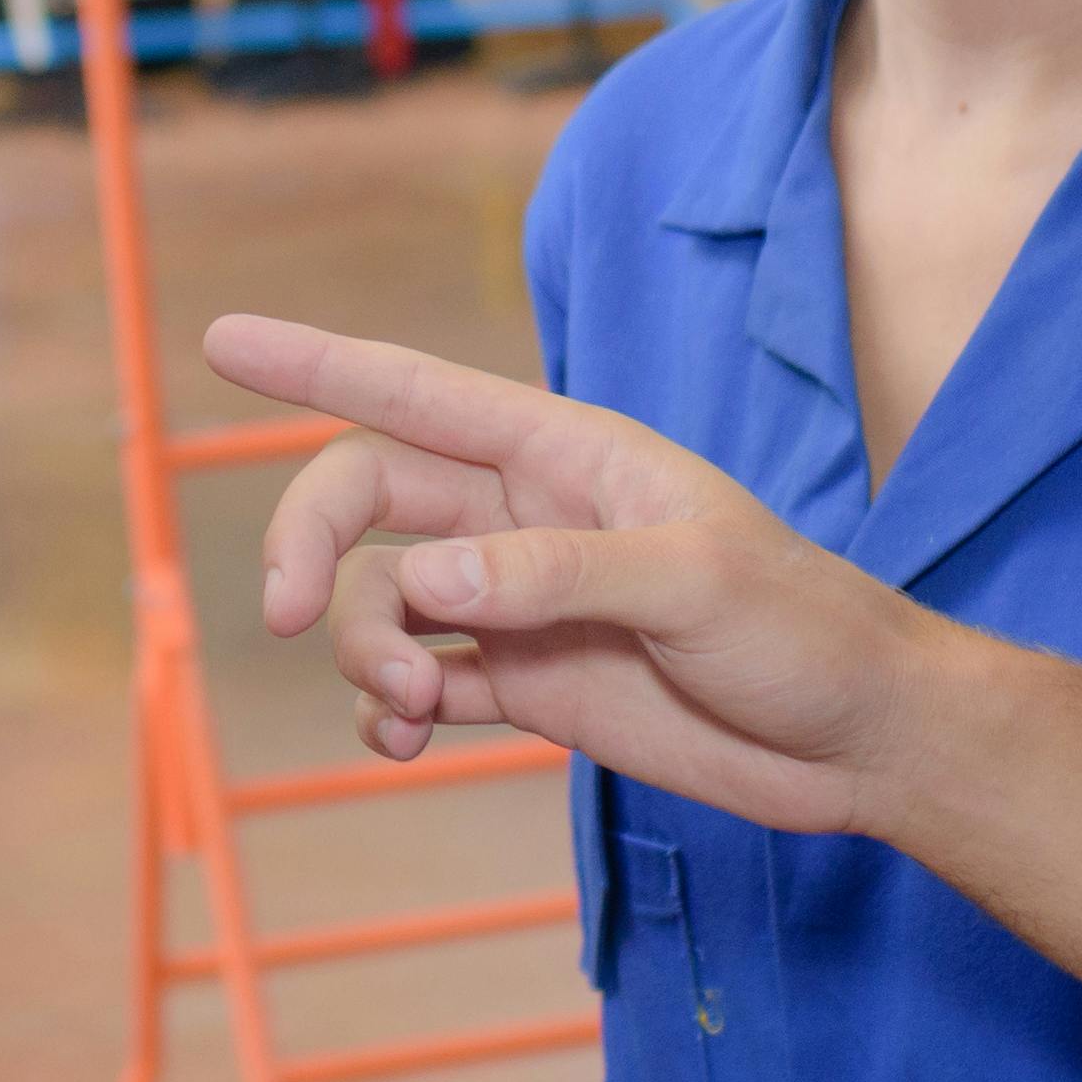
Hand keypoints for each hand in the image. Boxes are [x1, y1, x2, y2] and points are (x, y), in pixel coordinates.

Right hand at [208, 311, 975, 840]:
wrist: (859, 742)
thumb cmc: (803, 629)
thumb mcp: (692, 584)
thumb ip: (554, 573)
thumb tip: (423, 580)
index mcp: (565, 454)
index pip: (415, 394)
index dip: (316, 362)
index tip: (223, 339)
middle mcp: (524, 517)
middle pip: (364, 499)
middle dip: (304, 544)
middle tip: (276, 614)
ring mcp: (517, 604)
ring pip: (376, 602)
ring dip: (359, 651)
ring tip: (408, 707)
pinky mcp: (524, 687)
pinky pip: (411, 684)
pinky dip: (382, 712)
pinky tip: (398, 740)